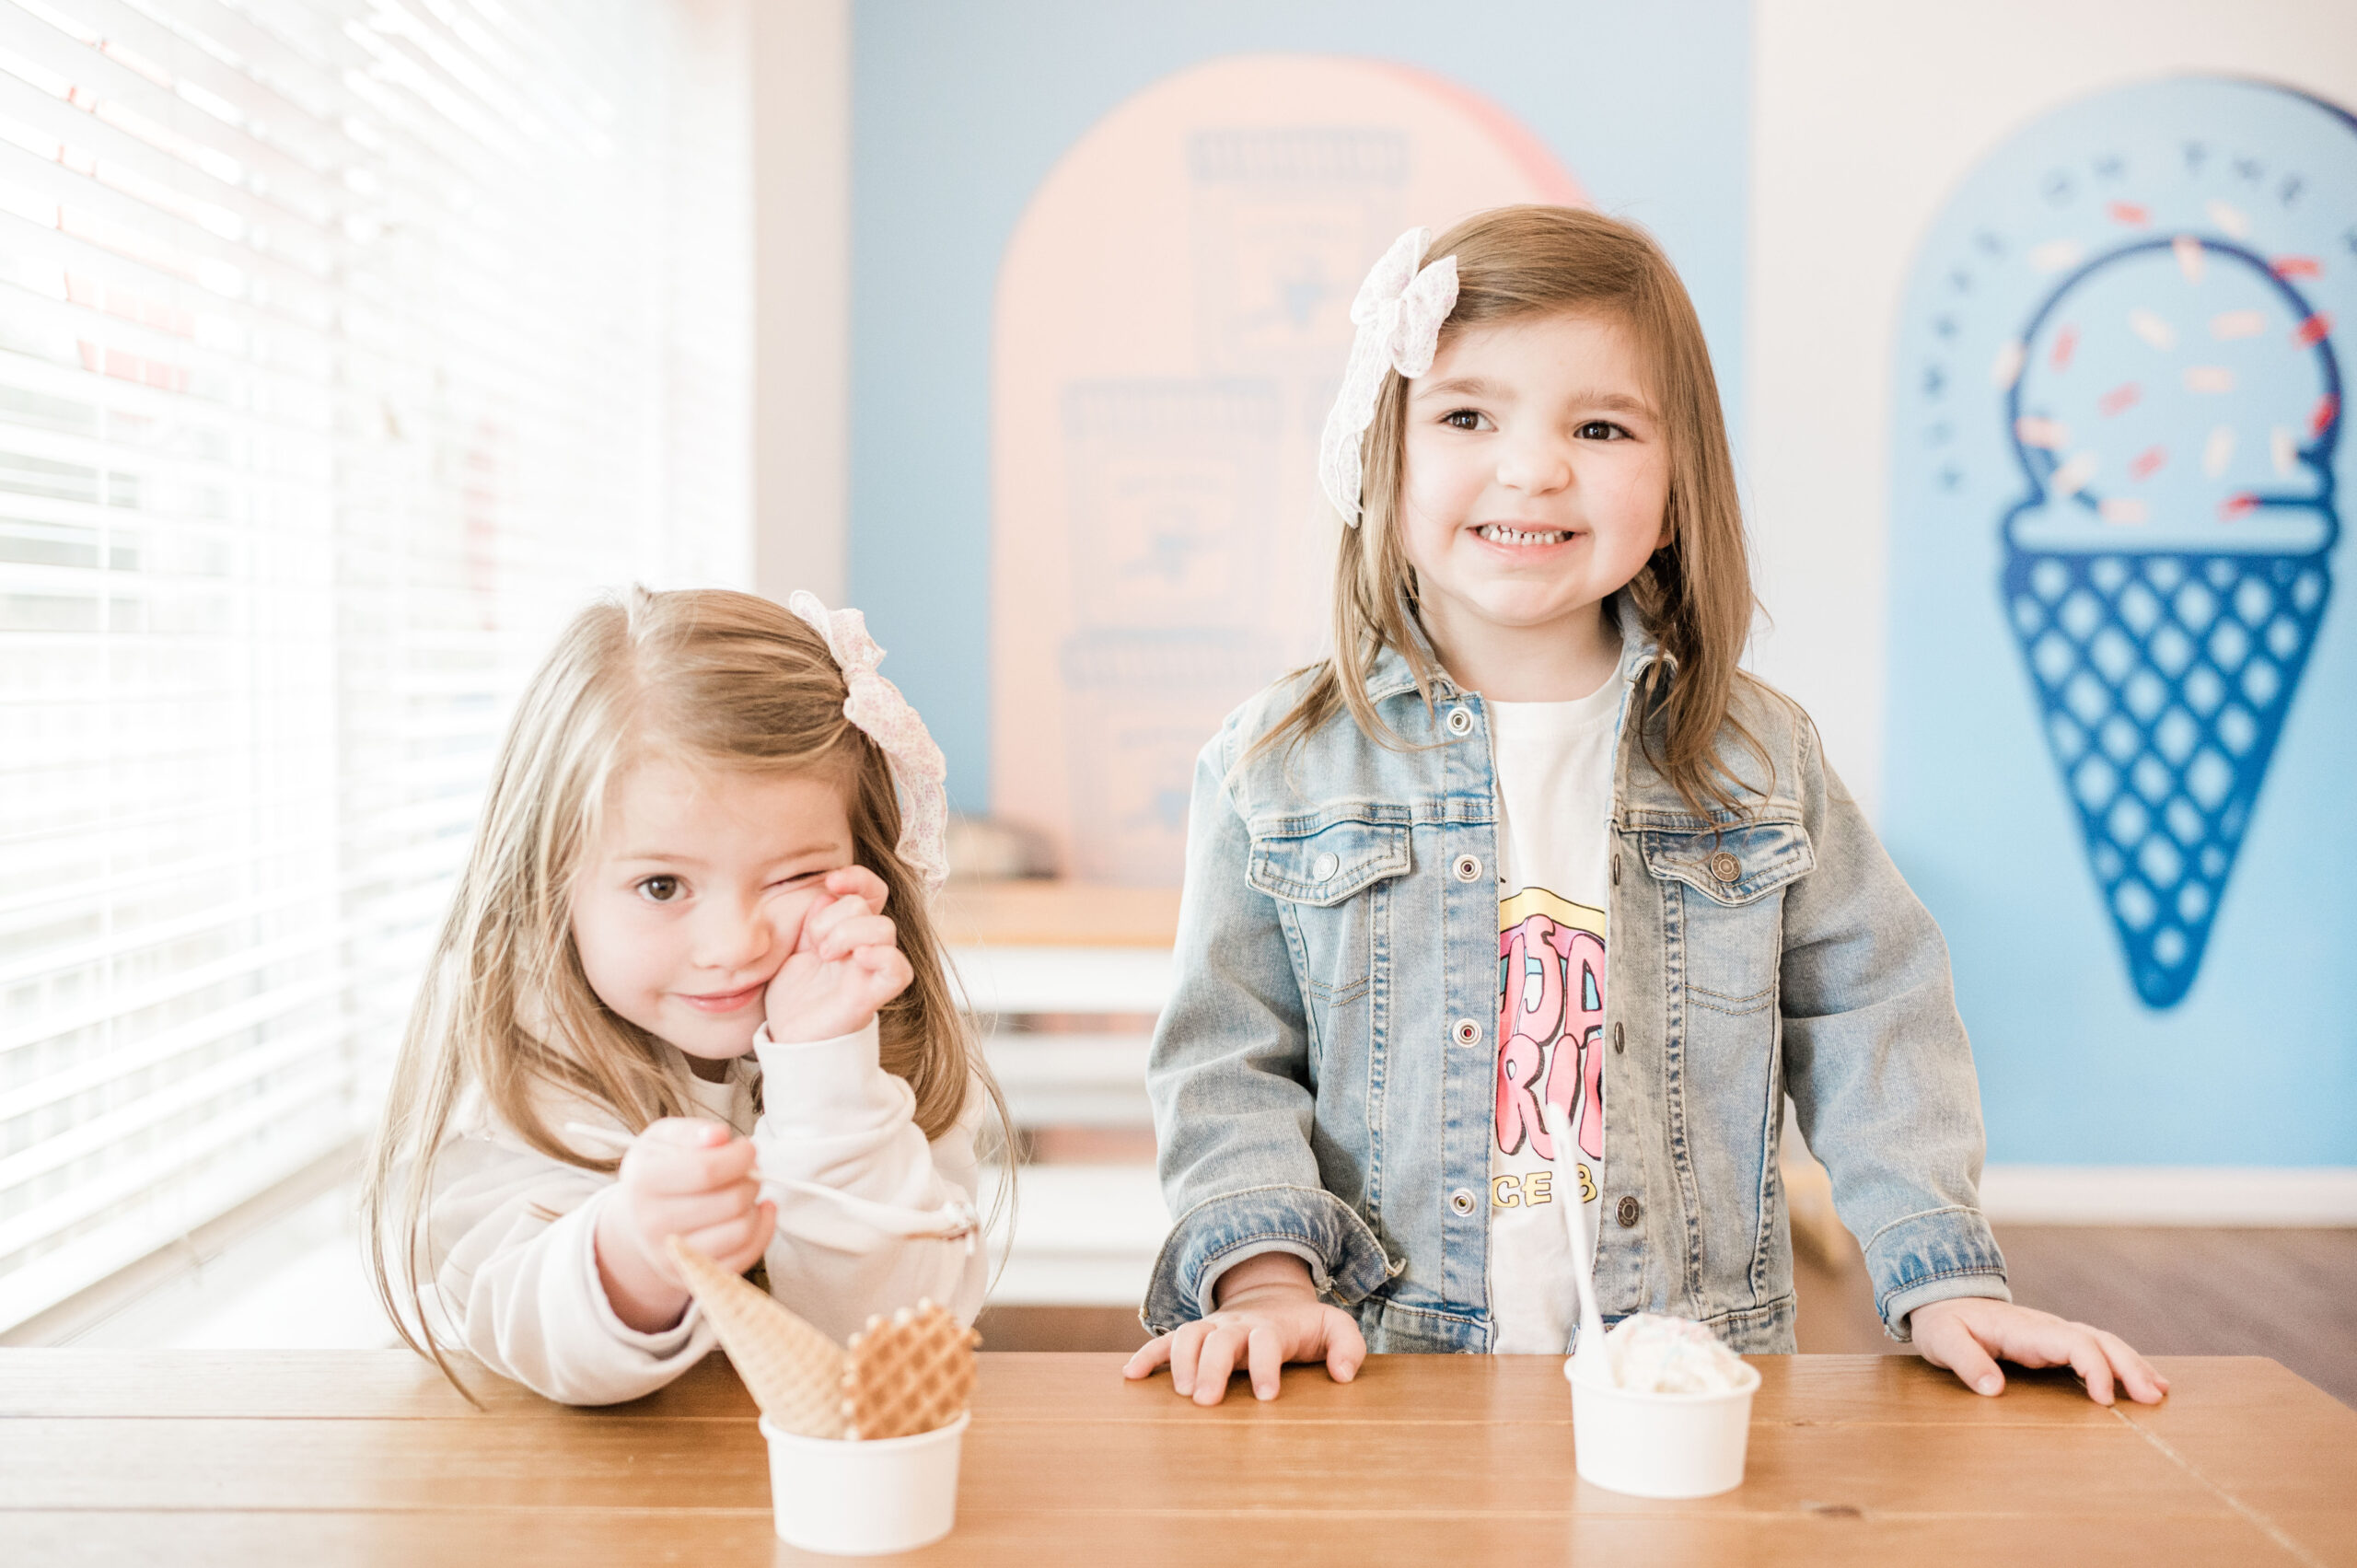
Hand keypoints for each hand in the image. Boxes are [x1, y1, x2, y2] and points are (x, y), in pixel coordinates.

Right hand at [593, 1118, 775, 1333]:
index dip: (739, 1156)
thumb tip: (718, 1136)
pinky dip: (763, 1230)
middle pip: (730, 1201)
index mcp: (643, 1181)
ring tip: (745, 1190)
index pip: (707, 1170)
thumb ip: (691, 1132)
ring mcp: (673, 1254)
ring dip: (755, 1204)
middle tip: (748, 1170)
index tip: (747, 1148)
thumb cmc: (659, 1171)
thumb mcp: (663, 1139)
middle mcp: (652, 1223)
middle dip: (751, 1179)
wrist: (639, 1219)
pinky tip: (758, 1211)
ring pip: (741, 1230)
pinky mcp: (693, 1275)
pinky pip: (745, 1256)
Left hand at [764, 867, 912, 1043]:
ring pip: (885, 929)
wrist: (788, 1038)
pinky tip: (856, 958)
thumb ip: (809, 920)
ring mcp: (872, 970)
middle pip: (871, 907)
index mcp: (848, 931)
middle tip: (815, 942)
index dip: (857, 878)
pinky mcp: (873, 995)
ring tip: (824, 955)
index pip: (870, 892)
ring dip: (848, 933)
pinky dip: (881, 956)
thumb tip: (824, 894)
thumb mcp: (792, 948)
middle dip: (836, 916)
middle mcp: (865, 947)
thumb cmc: (793, 996)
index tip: (831, 881)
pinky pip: (898, 969)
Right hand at [1122, 1253, 1365, 1404]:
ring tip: (1181, 1394)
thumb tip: (1342, 1374)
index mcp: (1272, 1328)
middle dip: (1212, 1368)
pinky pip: (1164, 1342)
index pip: (1267, 1342)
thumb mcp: (1335, 1328)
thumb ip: (1348, 1346)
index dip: (1266, 1367)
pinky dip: (1147, 1356)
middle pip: (1220, 1340)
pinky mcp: (1193, 1337)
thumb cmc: (1304, 1327)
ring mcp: (1212, 1330)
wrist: (1269, 1299)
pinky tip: (1131, 1376)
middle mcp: (1237, 1327)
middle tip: (1207, 1402)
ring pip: (1188, 1336)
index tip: (1266, 1397)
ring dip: (1181, 1362)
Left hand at [1910, 1297, 2167, 1405]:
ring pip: (2103, 1343)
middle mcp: (2046, 1328)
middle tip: (2154, 1397)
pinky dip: (2120, 1365)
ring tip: (2159, 1391)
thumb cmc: (1943, 1323)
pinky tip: (2139, 1382)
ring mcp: (2053, 1334)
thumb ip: (1965, 1361)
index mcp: (2024, 1328)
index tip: (2104, 1400)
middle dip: (2129, 1366)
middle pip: (2098, 1341)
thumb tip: (1992, 1388)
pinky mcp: (2054, 1343)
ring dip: (2132, 1365)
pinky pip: (2095, 1350)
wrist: (1940, 1300)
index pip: (2072, 1342)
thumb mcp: (1943, 1340)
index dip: (2093, 1368)